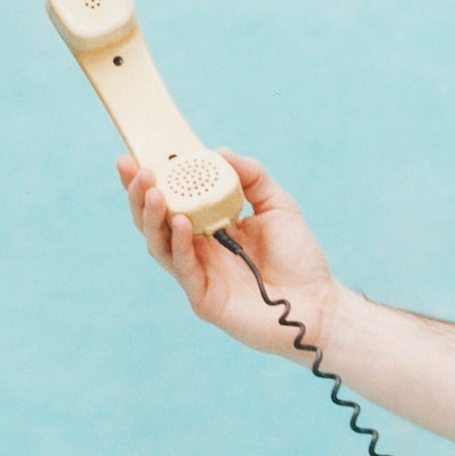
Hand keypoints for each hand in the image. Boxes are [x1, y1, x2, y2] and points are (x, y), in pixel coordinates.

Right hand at [117, 151, 337, 360]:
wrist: (318, 304)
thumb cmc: (298, 258)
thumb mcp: (278, 205)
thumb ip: (252, 177)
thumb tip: (220, 151)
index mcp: (207, 226)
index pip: (170, 200)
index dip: (150, 181)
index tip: (136, 157)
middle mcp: (196, 249)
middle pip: (154, 221)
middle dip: (139, 195)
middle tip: (137, 170)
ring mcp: (197, 274)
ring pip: (159, 245)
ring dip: (151, 217)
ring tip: (152, 191)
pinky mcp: (203, 298)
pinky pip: (183, 269)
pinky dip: (179, 245)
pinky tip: (182, 223)